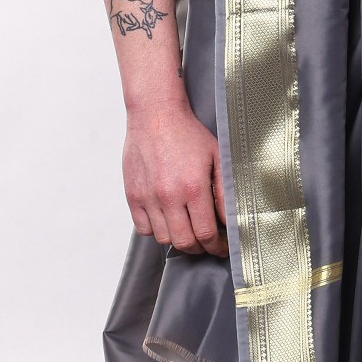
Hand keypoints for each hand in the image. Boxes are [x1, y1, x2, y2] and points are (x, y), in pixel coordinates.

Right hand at [122, 103, 228, 256]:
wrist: (155, 115)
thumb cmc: (187, 134)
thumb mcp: (217, 158)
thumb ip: (224, 191)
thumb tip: (229, 220)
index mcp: (193, 187)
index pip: (206, 234)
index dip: (217, 246)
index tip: (221, 246)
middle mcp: (168, 196)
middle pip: (185, 242)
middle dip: (200, 247)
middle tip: (207, 242)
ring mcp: (148, 197)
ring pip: (164, 238)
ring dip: (179, 239)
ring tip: (188, 230)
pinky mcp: (133, 195)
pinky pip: (143, 228)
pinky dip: (156, 230)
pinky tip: (167, 220)